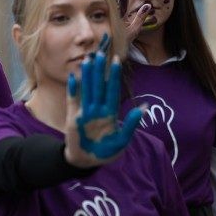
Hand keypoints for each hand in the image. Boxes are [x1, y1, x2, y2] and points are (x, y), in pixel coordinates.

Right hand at [64, 52, 142, 166]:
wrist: (86, 162)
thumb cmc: (106, 153)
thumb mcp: (122, 141)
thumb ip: (130, 124)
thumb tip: (142, 107)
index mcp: (110, 114)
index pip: (112, 90)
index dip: (113, 76)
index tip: (116, 61)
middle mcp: (98, 110)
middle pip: (98, 86)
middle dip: (99, 70)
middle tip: (100, 53)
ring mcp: (85, 112)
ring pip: (87, 90)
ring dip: (87, 76)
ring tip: (87, 61)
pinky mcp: (74, 118)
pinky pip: (73, 100)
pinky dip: (73, 90)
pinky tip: (74, 77)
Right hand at [107, 0, 150, 42]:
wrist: (112, 55)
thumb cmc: (122, 44)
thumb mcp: (134, 30)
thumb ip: (141, 18)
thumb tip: (148, 5)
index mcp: (120, 14)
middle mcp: (113, 13)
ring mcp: (107, 16)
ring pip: (108, 0)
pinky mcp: (103, 21)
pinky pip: (103, 8)